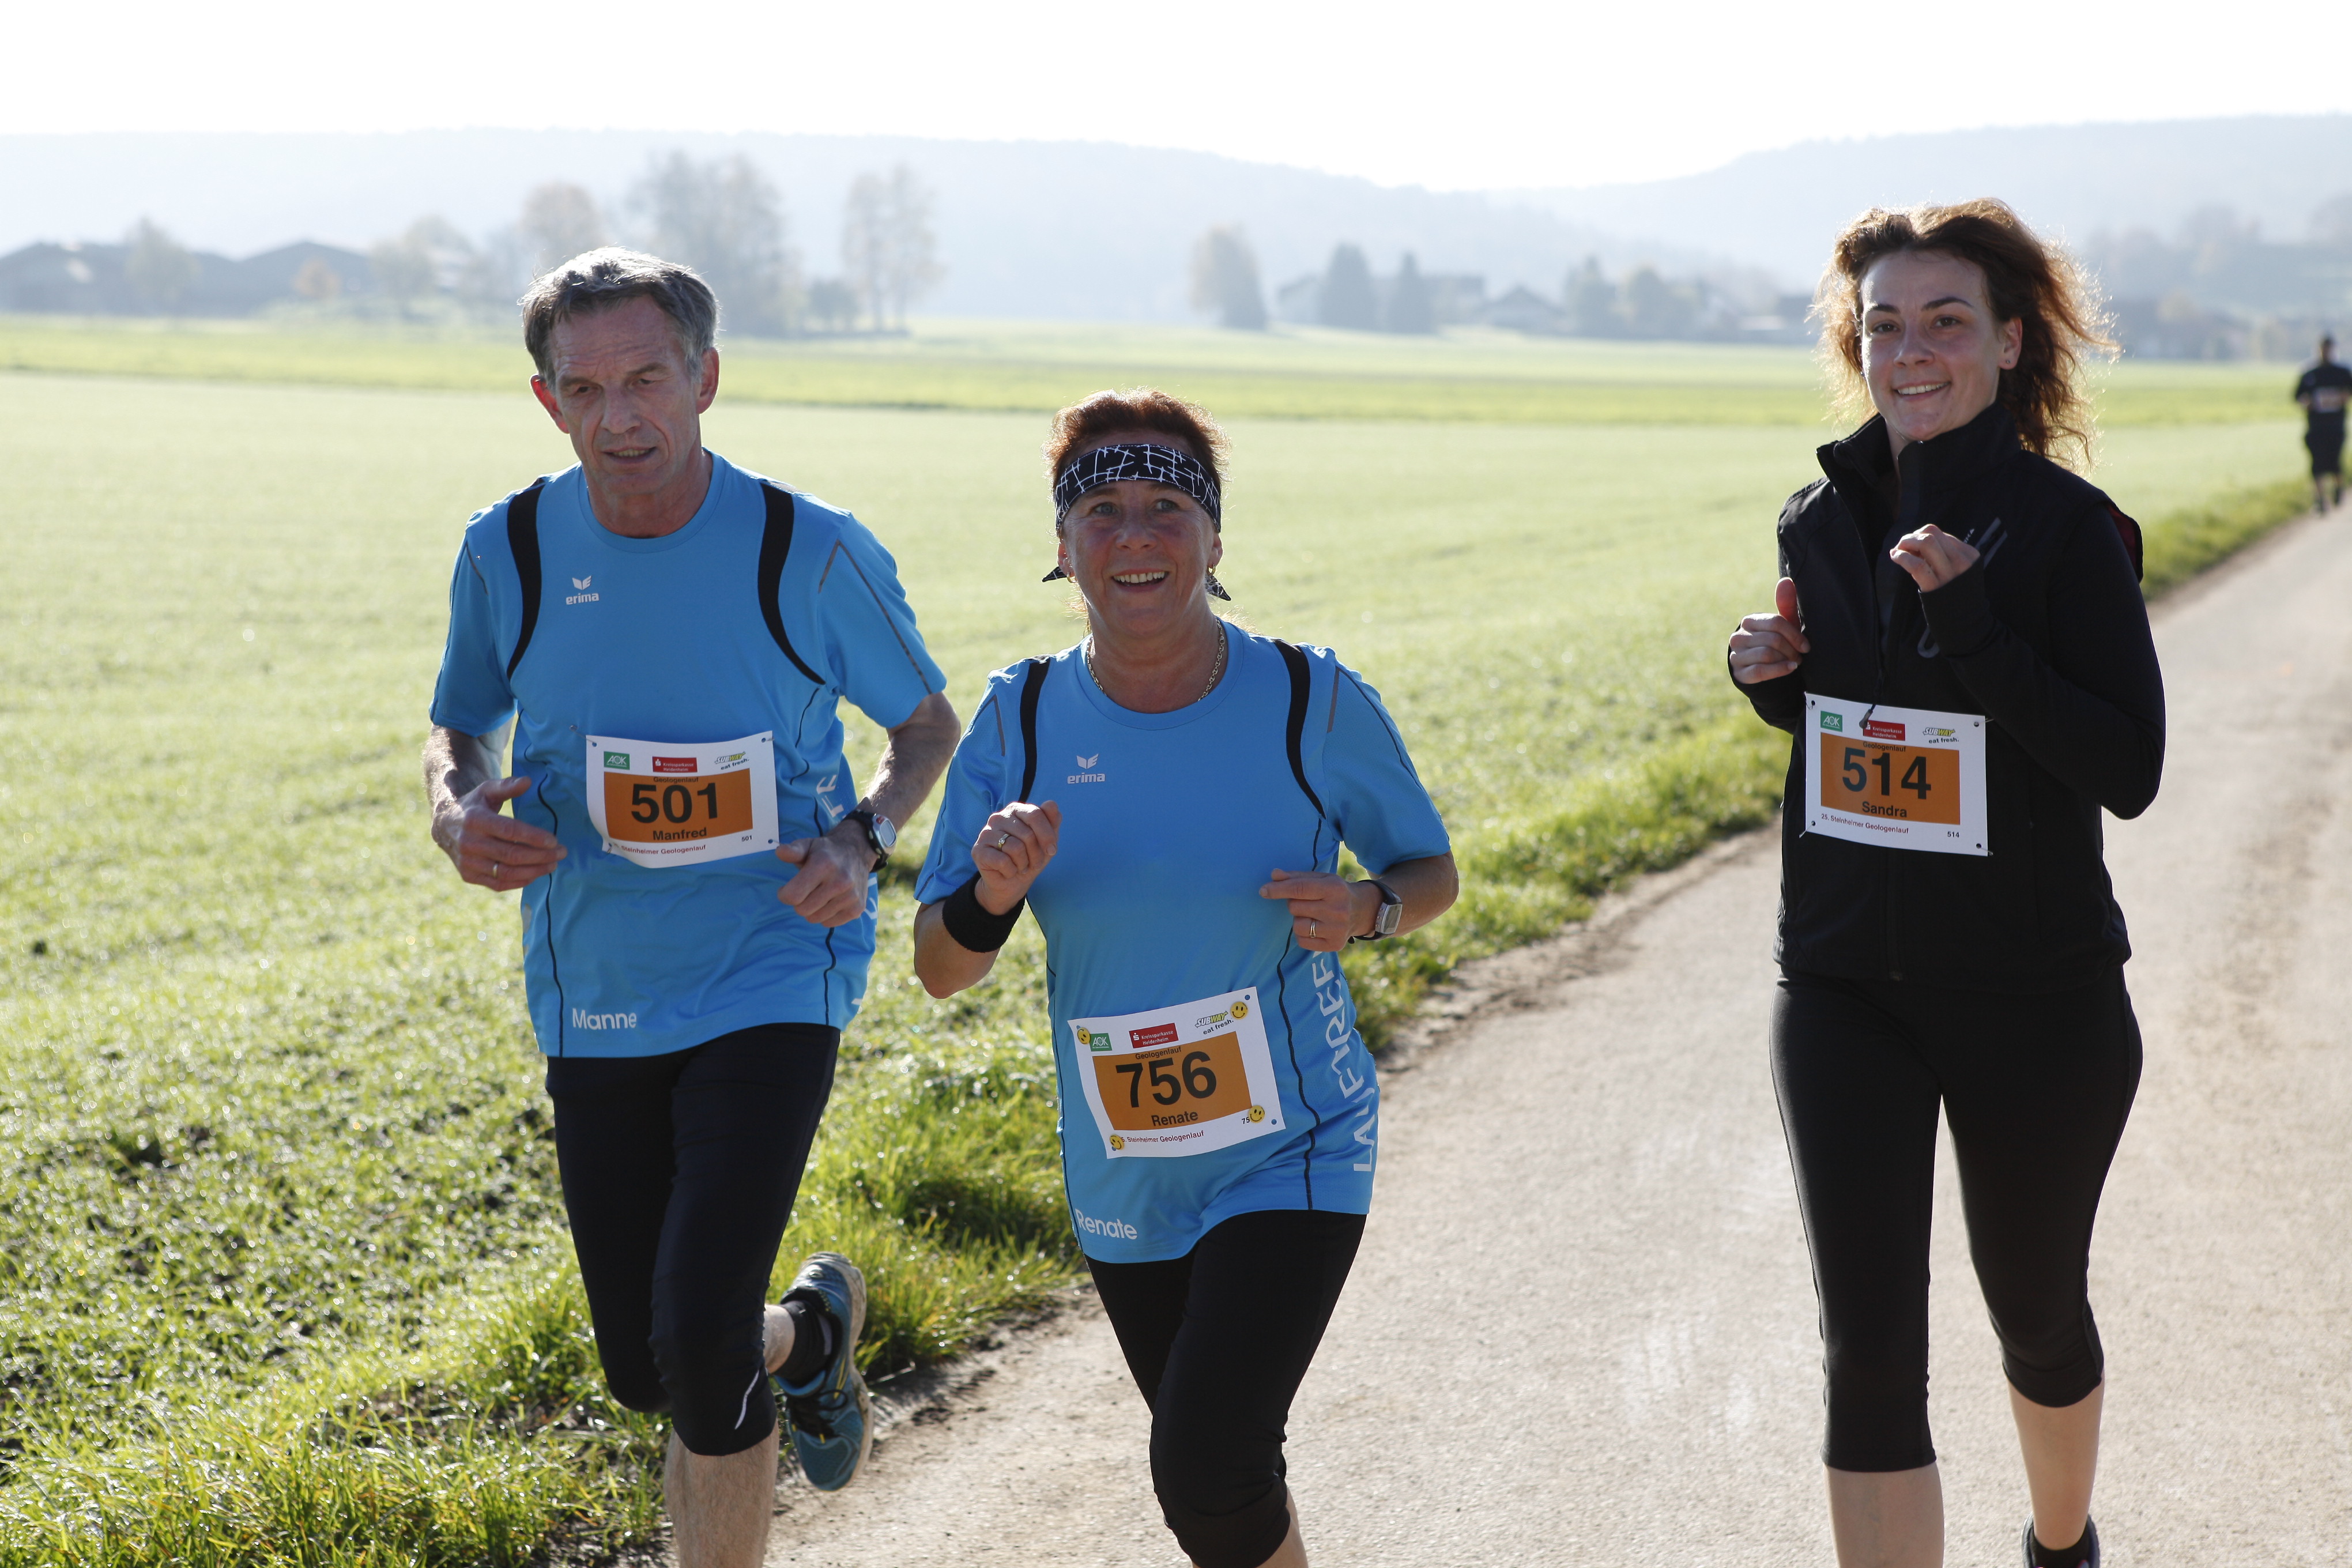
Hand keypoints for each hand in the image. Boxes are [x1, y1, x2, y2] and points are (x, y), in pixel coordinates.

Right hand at [432, 775, 565, 890]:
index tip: (554, 841)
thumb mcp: (487, 790)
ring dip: (534, 871)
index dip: (533, 837)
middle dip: (540, 856)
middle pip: (511, 855)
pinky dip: (519, 882)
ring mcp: (467, 862)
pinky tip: (535, 874)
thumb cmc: (474, 805)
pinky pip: (498, 884)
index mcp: (475, 820)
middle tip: (561, 853)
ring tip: (553, 864)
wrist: (444, 825)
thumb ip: (507, 786)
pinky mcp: (468, 875)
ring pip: (506, 872)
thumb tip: (528, 781)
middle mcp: (469, 843)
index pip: (509, 831)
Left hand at [775, 823, 877, 926]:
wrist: (857, 853)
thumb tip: (780, 852)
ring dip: (812, 909)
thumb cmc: (826, 852)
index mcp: (824, 865)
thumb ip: (793, 850)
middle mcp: (840, 882)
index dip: (784, 894)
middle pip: (802, 910)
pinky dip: (825, 915)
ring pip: (815, 919)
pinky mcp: (857, 909)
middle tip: (805, 891)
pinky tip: (830, 900)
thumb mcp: (808, 845)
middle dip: (799, 902)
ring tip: (818, 894)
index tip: (787, 889)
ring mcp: (851, 897)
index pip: (793, 895)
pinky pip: (829, 923)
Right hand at [973, 801, 1060, 912]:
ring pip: (1015, 848)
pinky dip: (1011, 871)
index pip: (1035, 814)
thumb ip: (1052, 821)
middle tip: (1034, 863)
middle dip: (1036, 854)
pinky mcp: (978, 850)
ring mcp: (986, 832)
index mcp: (1015, 809)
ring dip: (1023, 864)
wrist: (1012, 883)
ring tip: (1021, 867)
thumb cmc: (1030, 857)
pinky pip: (1003, 861)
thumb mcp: (1047, 840)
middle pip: (1027, 834)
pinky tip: (1008, 871)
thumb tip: (1051, 804)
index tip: (1052, 851)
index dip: (1047, 835)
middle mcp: (998, 817)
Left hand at [1259, 868, 1371, 952]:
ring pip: (1297, 926)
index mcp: (1334, 888)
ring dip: (1298, 919)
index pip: (1299, 889)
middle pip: (1295, 907)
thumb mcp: (1320, 879)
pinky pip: (1302, 941)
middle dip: (1294, 904)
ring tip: (1312, 915)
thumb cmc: (1335, 892)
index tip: (1263, 890)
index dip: (1278, 889)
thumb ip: (1296, 877)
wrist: (1362, 910)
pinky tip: (1315, 927)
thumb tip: (1274, 875)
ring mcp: (1337, 930)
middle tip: (1308, 902)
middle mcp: (1337, 910)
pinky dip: (1303, 934)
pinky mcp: (1334, 945)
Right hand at [1728, 577, 1808, 684]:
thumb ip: (1785, 604)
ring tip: (1794, 662)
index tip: (1806, 646)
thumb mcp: (1782, 626)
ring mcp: (1736, 655)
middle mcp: (1738, 636)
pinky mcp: (1739, 673)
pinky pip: (1760, 670)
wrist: (1762, 670)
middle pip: (1773, 640)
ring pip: (1767, 655)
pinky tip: (1790, 668)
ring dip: (1786, 660)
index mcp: (1749, 621)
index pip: (1775, 623)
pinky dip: (1779, 670)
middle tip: (1800, 656)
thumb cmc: (1776, 643)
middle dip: (1791, 650)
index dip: (1795, 635)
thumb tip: (1786, 580)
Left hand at [1889, 525, 1979, 591]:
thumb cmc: (1957, 596)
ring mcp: (1950, 573)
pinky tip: (1895, 557)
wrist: (1966, 624)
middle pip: (1931, 533)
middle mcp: (1961, 561)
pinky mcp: (1935, 586)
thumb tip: (1916, 542)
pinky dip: (1901, 557)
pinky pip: (1916, 564)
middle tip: (1901, 547)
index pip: (1939, 533)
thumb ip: (1944, 555)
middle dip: (1910, 537)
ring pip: (1926, 543)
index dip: (1919, 536)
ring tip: (1897, 551)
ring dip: (1905, 543)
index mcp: (1969, 554)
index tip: (1911, 547)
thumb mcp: (1960, 571)